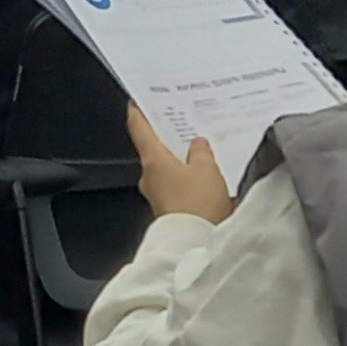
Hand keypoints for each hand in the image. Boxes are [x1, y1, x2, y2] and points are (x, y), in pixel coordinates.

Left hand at [128, 108, 234, 224]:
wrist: (196, 244)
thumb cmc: (197, 205)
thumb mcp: (206, 168)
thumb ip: (202, 151)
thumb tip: (197, 143)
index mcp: (153, 160)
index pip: (139, 128)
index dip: (138, 112)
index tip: (137, 101)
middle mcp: (151, 177)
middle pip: (156, 149)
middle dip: (169, 137)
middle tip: (183, 121)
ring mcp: (160, 195)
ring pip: (170, 169)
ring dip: (183, 160)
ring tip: (203, 150)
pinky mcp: (172, 209)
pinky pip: (180, 187)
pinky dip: (191, 179)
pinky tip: (209, 178)